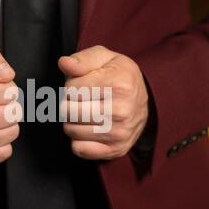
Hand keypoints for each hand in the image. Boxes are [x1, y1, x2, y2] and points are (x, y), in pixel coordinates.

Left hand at [59, 45, 148, 159]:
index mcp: (119, 85)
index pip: (71, 89)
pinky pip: (79, 149)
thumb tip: (64, 63)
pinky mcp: (116, 150)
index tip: (82, 85)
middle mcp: (121, 111)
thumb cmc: (120, 77)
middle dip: (69, 103)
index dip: (71, 85)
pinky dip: (78, 140)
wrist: (143, 101)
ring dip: (72, 121)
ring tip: (86, 112)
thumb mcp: (105, 59)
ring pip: (70, 130)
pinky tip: (89, 129)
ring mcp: (119, 133)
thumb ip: (82, 59)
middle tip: (82, 100)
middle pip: (68, 111)